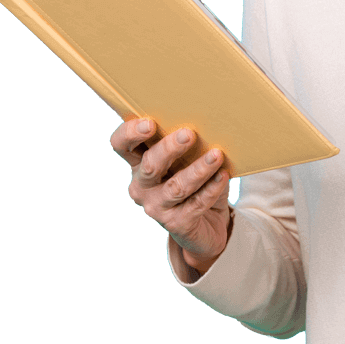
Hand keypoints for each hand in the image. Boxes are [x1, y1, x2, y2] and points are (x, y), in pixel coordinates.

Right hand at [111, 119, 231, 266]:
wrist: (207, 223)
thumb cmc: (194, 179)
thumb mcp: (187, 159)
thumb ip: (187, 142)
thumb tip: (208, 119)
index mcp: (139, 163)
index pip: (122, 145)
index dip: (130, 133)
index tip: (150, 123)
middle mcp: (142, 186)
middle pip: (150, 165)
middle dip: (169, 149)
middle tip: (189, 134)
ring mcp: (156, 207)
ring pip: (176, 187)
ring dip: (198, 170)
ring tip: (216, 155)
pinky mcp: (176, 224)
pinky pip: (196, 204)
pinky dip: (211, 189)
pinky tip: (222, 176)